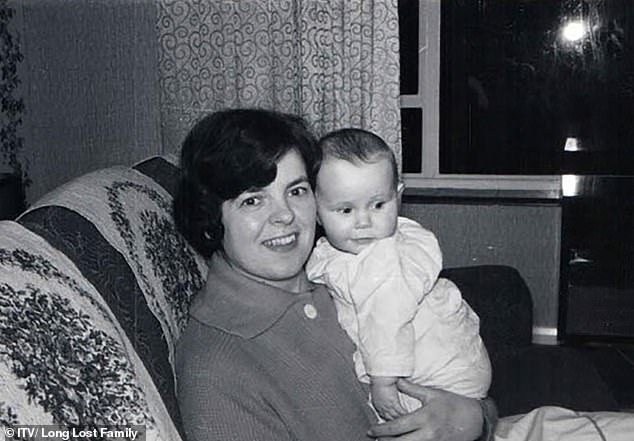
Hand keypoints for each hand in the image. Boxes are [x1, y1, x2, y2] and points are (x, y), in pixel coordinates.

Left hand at [367, 379, 482, 440]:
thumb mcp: (432, 393)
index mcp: (424, 418)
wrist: (475, 418)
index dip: (381, 430)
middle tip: (375, 438)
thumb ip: (412, 389)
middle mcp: (428, 433)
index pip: (397, 427)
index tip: (371, 430)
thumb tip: (397, 381)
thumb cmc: (453, 403)